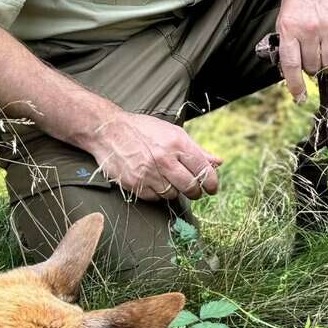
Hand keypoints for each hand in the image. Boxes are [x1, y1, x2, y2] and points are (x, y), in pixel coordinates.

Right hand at [83, 111, 221, 200]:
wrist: (108, 130)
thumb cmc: (143, 130)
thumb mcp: (173, 133)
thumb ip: (197, 150)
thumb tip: (219, 162)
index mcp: (177, 143)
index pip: (203, 169)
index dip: (211, 182)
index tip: (212, 188)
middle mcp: (164, 159)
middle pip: (190, 187)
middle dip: (195, 191)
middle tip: (194, 190)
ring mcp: (148, 172)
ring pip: (172, 194)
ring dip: (174, 191)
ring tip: (168, 179)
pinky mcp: (134, 183)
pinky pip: (155, 198)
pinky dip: (157, 193)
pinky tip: (153, 181)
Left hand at [274, 0, 327, 102]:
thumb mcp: (284, 14)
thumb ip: (286, 40)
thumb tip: (290, 68)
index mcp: (289, 28)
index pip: (291, 65)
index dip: (294, 85)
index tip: (299, 97)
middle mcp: (309, 30)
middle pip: (312, 66)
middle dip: (311, 69)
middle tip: (312, 61)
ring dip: (327, 68)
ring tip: (325, 60)